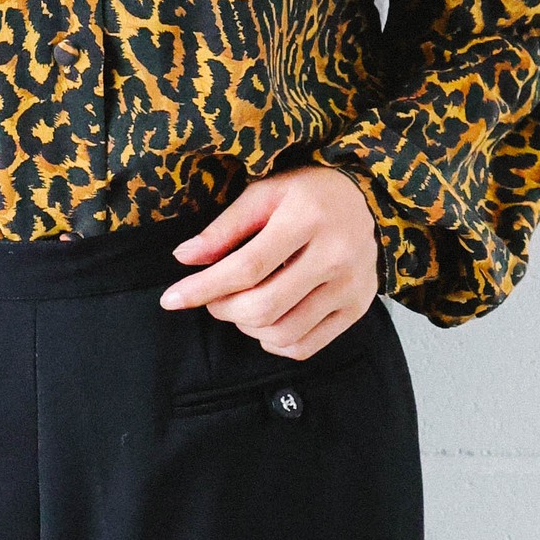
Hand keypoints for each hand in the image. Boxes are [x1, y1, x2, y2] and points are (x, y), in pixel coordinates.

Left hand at [158, 165, 380, 358]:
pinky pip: (306, 346)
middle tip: (211, 296)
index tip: (171, 299)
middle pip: (263, 306)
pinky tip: (265, 322)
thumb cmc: (306, 193)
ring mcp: (351, 286)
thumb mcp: (263, 193)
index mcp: (307, 219)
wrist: (367, 198)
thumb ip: (224, 228)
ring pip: (283, 331)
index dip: (203, 288)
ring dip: (246, 326)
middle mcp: (335, 256)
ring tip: (238, 304)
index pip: (246, 267)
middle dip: (222, 308)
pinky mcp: (357, 308)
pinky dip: (274, 342)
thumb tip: (184, 258)